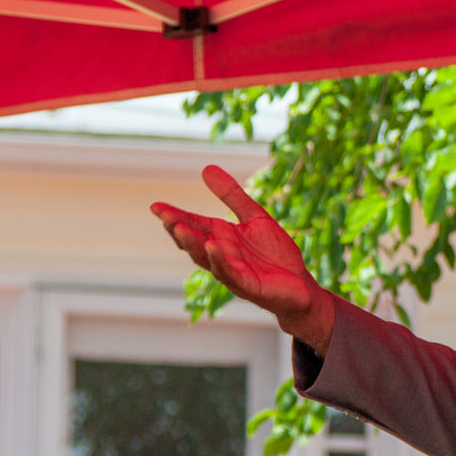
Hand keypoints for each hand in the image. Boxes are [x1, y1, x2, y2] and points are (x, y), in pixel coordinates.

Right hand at [151, 166, 335, 351]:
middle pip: (193, 243)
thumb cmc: (275, 254)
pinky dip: (219, 260)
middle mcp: (221, 256)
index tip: (155, 206)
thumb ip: (232, 195)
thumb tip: (206, 168)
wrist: (300, 287)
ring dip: (192, 244)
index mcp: (221, 238)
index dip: (174, 216)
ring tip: (179, 228)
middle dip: (178, 229)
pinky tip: (212, 245)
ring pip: (206, 259)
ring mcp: (232, 272)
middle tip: (164, 215)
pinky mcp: (247, 286)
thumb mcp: (254, 216)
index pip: (193, 225)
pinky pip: (229, 273)